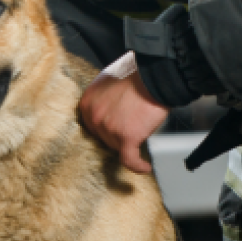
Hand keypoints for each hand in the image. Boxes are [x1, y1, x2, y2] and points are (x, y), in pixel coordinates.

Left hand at [79, 51, 169, 173]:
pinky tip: (144, 167)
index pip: (92, 125)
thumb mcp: (108, 79)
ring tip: (141, 136)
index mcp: (87, 102)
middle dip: (117, 135)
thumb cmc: (137, 73)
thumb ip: (103, 96)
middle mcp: (94, 116)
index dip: (105, 127)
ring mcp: (108, 128)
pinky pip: (129, 160)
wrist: (154, 74)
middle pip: (103, 138)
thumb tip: (109, 107)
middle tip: (130, 129)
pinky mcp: (126, 137)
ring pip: (116, 148)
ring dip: (129, 145)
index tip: (114, 129)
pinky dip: (138, 166)